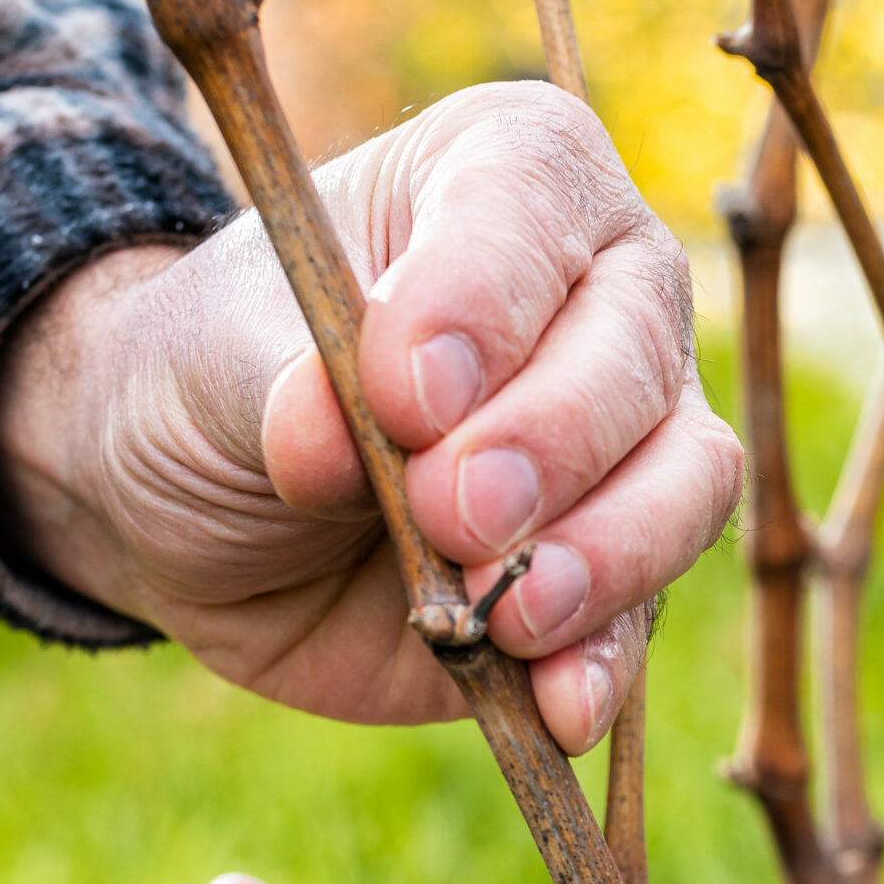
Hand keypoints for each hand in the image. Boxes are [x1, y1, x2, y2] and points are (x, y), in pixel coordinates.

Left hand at [0, 82, 743, 753]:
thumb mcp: (204, 356)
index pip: (534, 206)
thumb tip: (327, 435)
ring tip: (503, 612)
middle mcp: (601, 293)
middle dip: (551, 444)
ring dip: (603, 556)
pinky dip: (603, 665)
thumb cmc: (212, 380)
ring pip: (687, 480)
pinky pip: (646, 616)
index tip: (404, 394)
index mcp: (506, 179)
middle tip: (452, 512)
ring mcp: (624, 441)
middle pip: (637, 353)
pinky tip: (552, 704)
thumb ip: (273, 379)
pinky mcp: (611, 575)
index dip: (482, 302)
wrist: (195, 510)